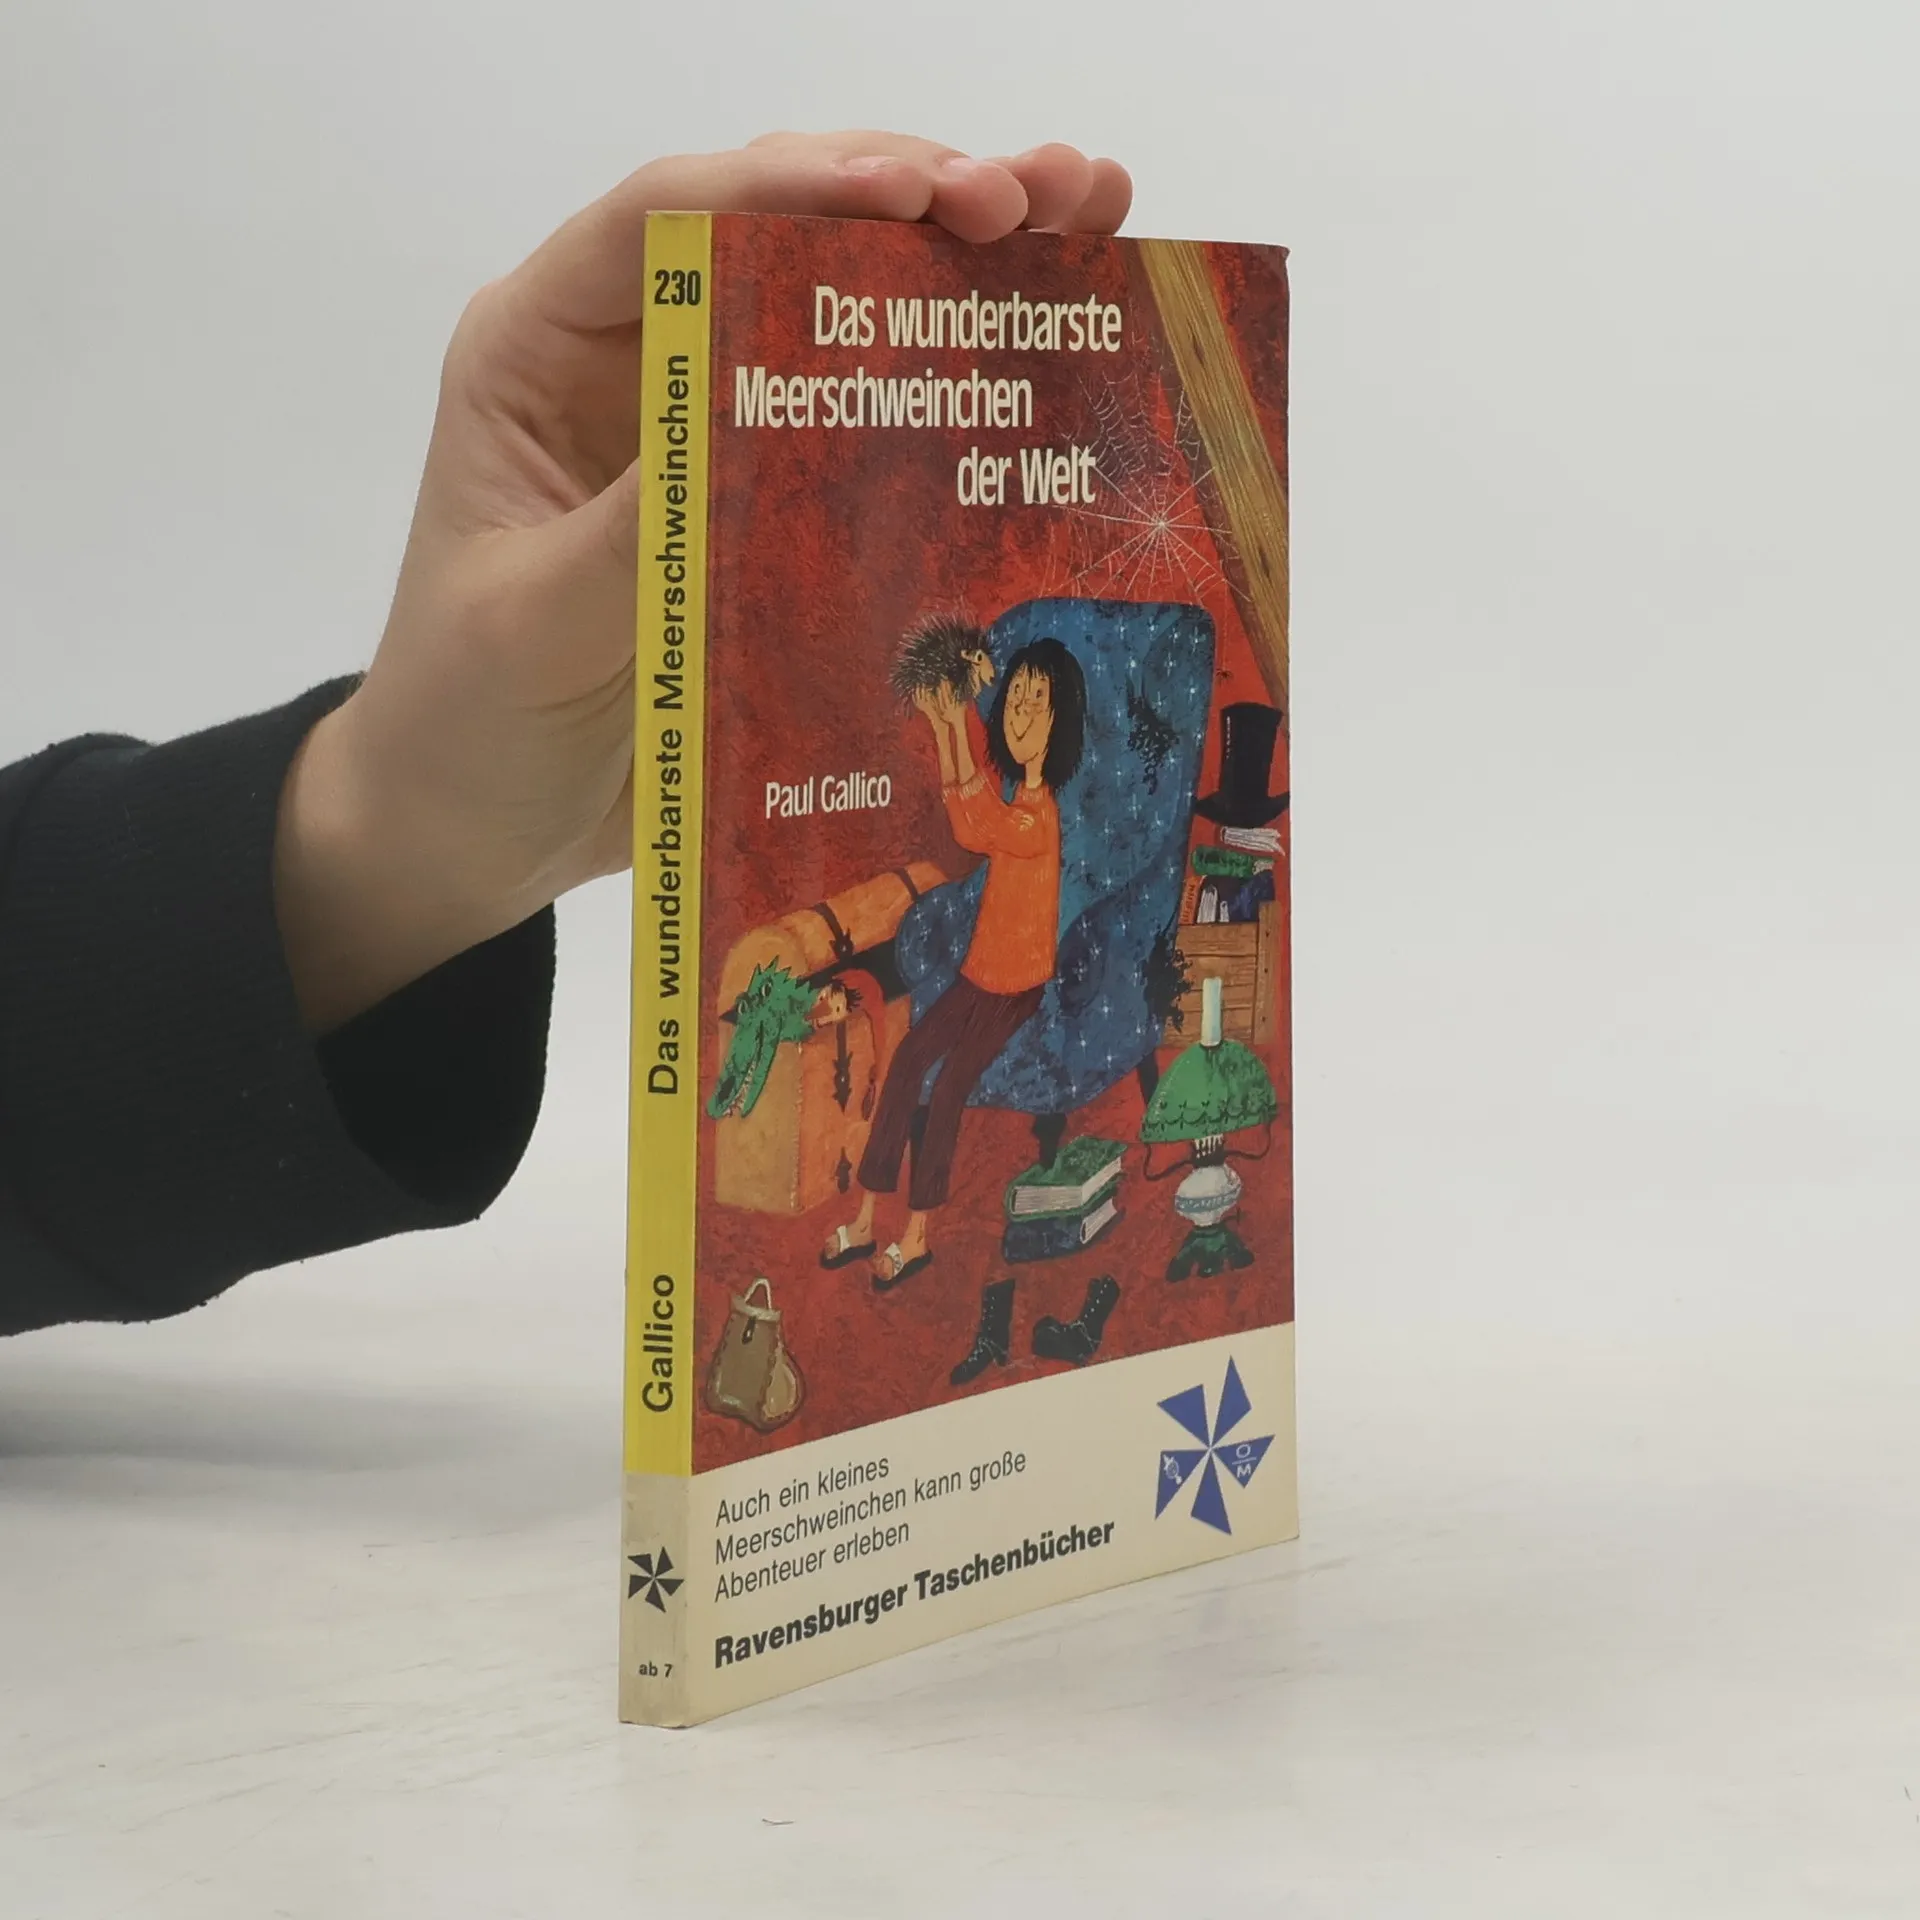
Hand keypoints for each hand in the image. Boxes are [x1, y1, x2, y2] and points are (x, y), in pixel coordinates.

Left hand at [274, 132, 1131, 1030]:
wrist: (479, 825)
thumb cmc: (467, 719)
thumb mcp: (533, 626)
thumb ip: (634, 533)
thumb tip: (761, 428)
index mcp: (543, 351)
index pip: (669, 219)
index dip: (797, 184)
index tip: (921, 193)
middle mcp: (638, 360)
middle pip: (780, 230)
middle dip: (917, 193)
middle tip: (1037, 195)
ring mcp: (713, 426)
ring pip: (847, 302)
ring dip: (968, 252)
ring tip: (1089, 208)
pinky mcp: (775, 505)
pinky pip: (880, 421)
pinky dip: (967, 371)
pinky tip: (1065, 328)